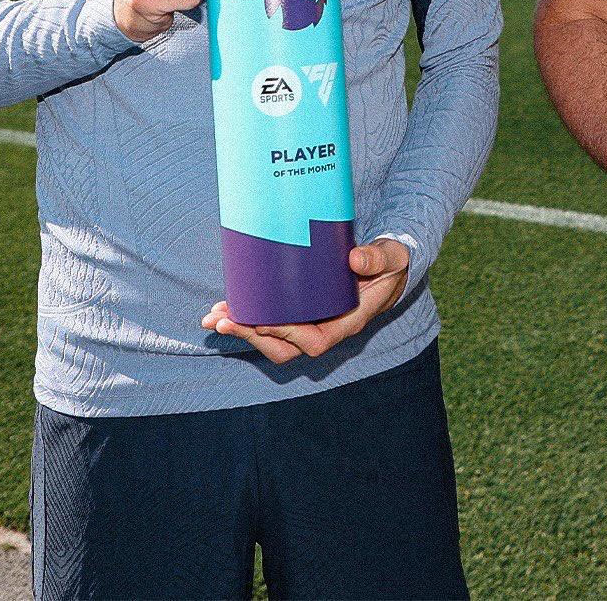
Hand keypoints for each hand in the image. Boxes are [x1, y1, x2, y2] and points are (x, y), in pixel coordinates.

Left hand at [201, 239, 410, 364]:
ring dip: (243, 332)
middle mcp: (327, 329)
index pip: (315, 341)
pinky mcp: (300, 313)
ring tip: (214, 318)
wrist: (388, 269)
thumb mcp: (391, 257)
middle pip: (285, 348)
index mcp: (348, 321)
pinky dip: (246, 320)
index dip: (287, 334)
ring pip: (273, 342)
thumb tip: (356, 258)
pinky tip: (224, 311)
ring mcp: (312, 324)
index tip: (263, 321)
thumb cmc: (390, 264)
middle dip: (252, 336)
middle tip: (224, 320)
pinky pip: (270, 325)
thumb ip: (379, 257)